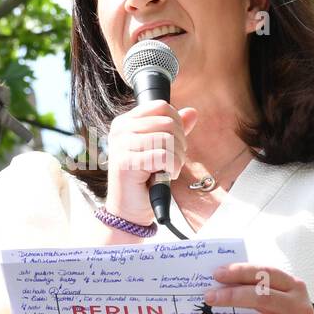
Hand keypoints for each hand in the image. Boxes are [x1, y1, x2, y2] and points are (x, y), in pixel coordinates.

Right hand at [104, 99, 197, 224]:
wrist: (131, 207)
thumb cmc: (146, 178)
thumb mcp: (162, 149)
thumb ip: (175, 129)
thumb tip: (192, 112)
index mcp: (127, 121)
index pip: (161, 106)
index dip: (178, 124)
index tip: (175, 143)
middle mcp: (121, 129)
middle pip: (168, 123)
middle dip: (180, 145)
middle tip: (173, 161)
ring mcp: (121, 145)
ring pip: (167, 139)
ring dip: (177, 159)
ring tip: (167, 170)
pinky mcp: (125, 162)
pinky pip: (163, 156)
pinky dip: (172, 168)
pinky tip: (164, 176)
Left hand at [192, 264, 313, 313]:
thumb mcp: (279, 302)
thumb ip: (257, 291)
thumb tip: (218, 285)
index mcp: (295, 287)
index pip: (266, 274)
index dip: (241, 272)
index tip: (216, 274)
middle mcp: (298, 307)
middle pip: (261, 298)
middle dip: (230, 296)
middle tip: (208, 297)